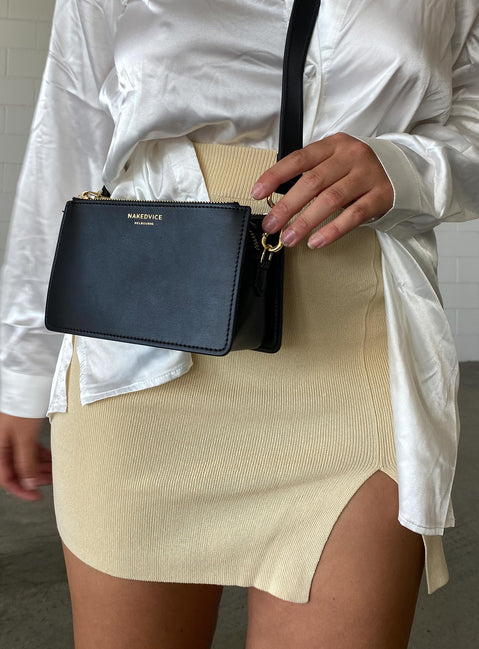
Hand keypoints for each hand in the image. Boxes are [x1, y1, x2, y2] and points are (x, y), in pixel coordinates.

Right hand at [0, 413, 51, 500]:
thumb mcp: (24, 438)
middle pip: (17, 469)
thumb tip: (29, 484)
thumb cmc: (21, 406)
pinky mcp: (22, 431)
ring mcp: (12, 438)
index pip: (6, 478)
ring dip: (39, 467)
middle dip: (34, 478)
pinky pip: (30, 448)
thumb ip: (26, 462)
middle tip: (50, 483)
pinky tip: (52, 458)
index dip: (21, 489)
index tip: (36, 496)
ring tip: (55, 471)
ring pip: (25, 459)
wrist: (27, 383)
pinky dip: (40, 455)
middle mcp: (3, 445)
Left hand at [251, 133, 393, 247]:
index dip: (275, 176)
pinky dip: (332, 230)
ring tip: (289, 238)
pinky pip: (353, 215)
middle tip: (271, 224)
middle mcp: (350, 157)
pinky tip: (316, 241)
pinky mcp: (380, 196)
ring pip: (331, 199)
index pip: (299, 159)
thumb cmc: (356, 170)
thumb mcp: (333, 162)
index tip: (257, 193)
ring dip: (306, 222)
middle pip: (313, 182)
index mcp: (333, 145)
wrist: (401, 171)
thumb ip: (310, 174)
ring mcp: (367, 176)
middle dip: (287, 206)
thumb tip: (275, 199)